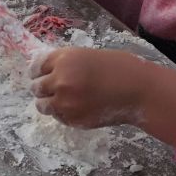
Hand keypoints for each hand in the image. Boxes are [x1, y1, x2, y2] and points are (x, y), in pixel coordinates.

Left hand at [30, 47, 149, 128]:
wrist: (139, 91)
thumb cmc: (120, 68)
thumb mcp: (88, 56)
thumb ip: (67, 63)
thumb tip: (48, 71)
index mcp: (64, 59)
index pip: (36, 66)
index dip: (38, 71)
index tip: (41, 75)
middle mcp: (59, 80)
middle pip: (36, 87)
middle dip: (43, 88)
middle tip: (54, 89)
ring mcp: (64, 102)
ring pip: (42, 105)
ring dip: (49, 103)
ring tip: (64, 101)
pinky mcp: (72, 119)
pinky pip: (58, 117)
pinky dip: (63, 114)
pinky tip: (78, 108)